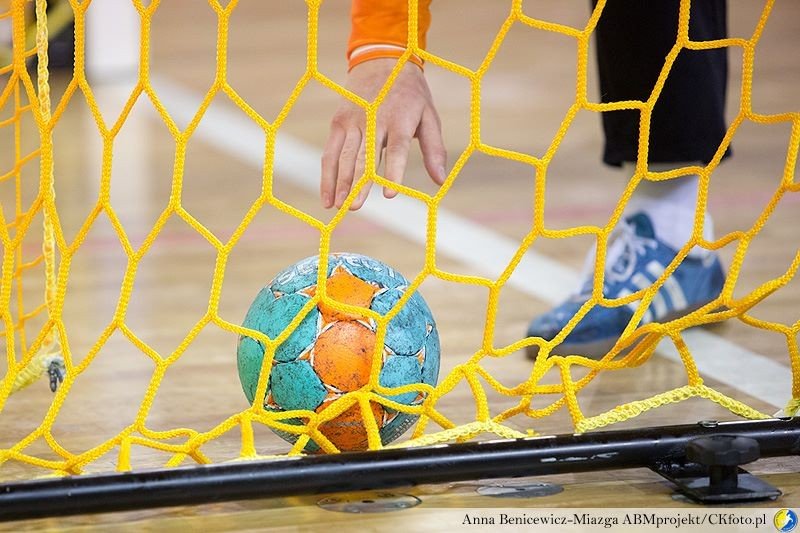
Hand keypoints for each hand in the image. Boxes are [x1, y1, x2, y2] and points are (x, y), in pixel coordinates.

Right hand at [321, 58, 446, 209]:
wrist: (381, 61)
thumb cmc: (411, 95)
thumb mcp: (429, 116)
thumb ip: (434, 149)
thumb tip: (441, 181)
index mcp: (400, 118)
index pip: (396, 148)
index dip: (392, 171)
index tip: (389, 194)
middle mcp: (373, 120)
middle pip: (364, 156)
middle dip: (358, 183)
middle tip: (354, 207)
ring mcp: (352, 122)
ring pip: (343, 156)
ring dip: (340, 183)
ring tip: (339, 207)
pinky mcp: (338, 124)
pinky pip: (330, 153)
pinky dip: (327, 176)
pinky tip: (329, 199)